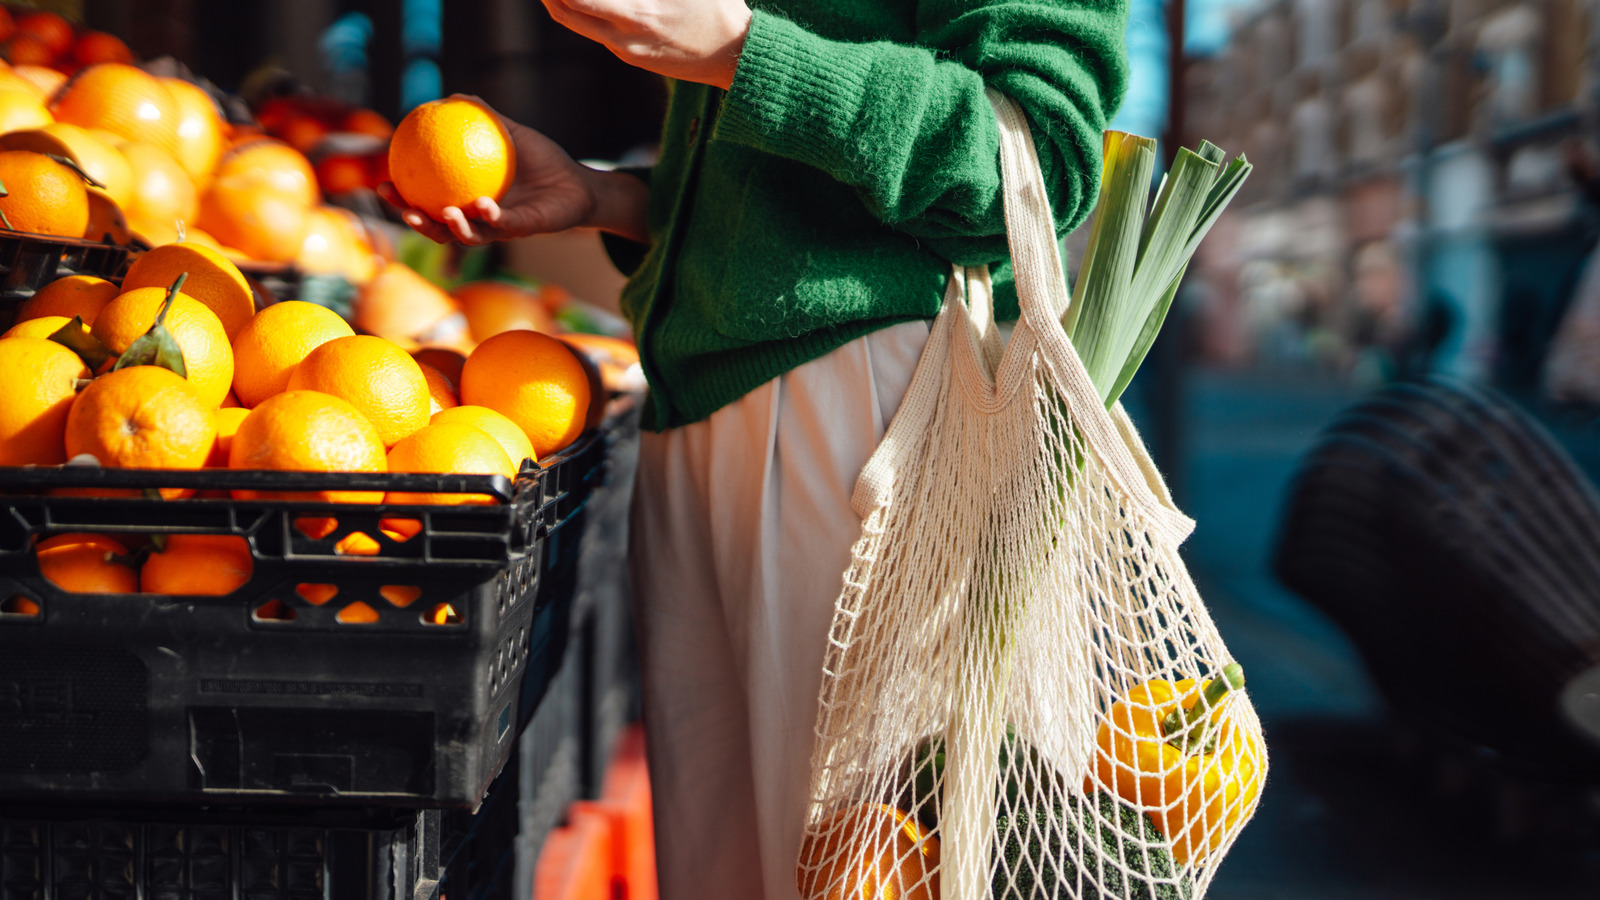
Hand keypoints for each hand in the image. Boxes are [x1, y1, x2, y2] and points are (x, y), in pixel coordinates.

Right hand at [380, 98, 648, 244]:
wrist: (579, 183)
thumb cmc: (542, 160)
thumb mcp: (511, 134)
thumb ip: (484, 118)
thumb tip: (452, 97)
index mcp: (467, 200)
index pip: (427, 203)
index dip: (403, 200)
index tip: (383, 184)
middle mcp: (479, 220)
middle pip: (438, 228)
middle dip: (417, 223)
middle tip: (403, 208)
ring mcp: (500, 228)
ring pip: (469, 236)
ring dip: (453, 228)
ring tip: (444, 212)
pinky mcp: (524, 230)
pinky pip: (503, 225)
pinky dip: (491, 217)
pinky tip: (483, 204)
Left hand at [541, 0, 751, 88]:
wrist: (737, 56)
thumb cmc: (719, 8)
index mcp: (637, 13)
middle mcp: (625, 37)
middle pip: (566, 13)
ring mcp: (627, 51)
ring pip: (579, 24)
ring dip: (563, 2)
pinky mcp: (633, 58)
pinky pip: (599, 33)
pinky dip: (585, 12)